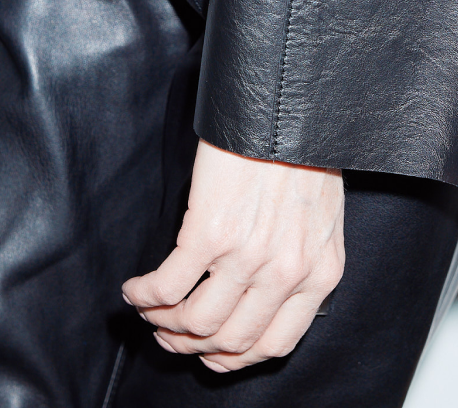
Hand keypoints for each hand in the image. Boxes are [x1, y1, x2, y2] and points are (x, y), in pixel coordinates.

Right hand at [122, 138, 344, 372]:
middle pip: (230, 340)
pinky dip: (144, 296)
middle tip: (170, 334)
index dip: (235, 356)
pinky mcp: (209, 232)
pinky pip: (167, 286)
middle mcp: (286, 273)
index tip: (211, 351)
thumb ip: (302, 257)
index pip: (275, 343)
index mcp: (319, 272)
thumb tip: (265, 288)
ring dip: (163, 324)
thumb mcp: (321, 215)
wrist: (284, 102)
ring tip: (150, 310)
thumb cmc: (302, 147)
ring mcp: (247, 256)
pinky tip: (135, 289)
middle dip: (192, 345)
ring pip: (196, 322)